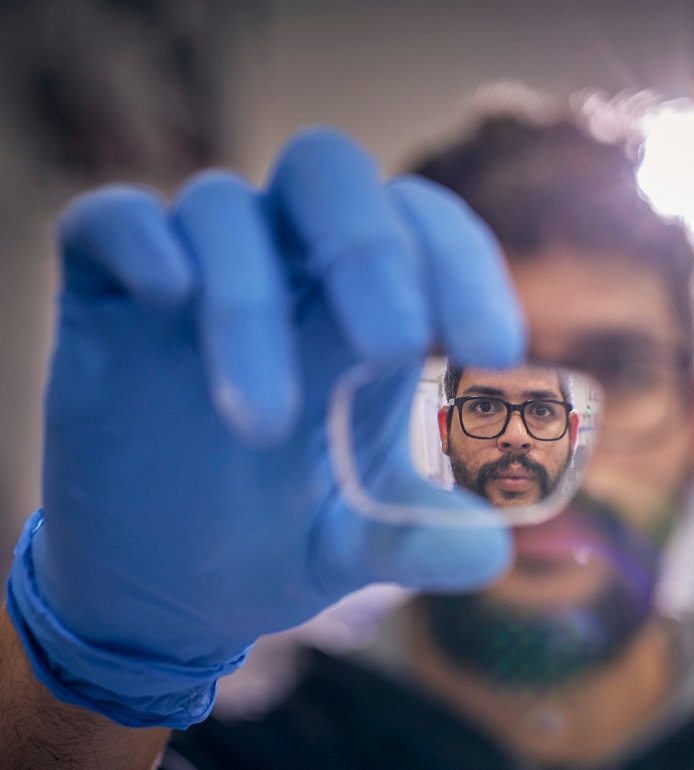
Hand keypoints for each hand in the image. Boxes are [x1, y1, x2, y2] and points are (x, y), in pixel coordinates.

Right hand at [6, 129, 525, 727]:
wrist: (165, 581)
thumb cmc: (277, 538)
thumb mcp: (355, 544)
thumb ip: (417, 538)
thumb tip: (492, 553)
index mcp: (363, 310)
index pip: (423, 227)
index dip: (464, 267)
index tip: (496, 353)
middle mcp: (285, 271)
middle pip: (328, 174)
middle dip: (368, 250)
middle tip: (395, 347)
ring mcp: (193, 275)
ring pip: (221, 209)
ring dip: (249, 302)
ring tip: (264, 425)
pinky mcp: (108, 298)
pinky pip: (110, 222)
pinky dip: (140, 240)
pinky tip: (168, 295)